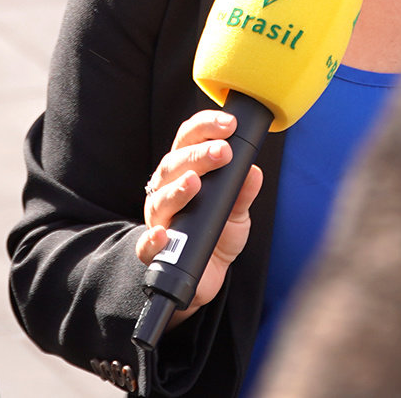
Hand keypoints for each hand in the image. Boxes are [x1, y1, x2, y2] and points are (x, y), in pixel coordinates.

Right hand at [131, 110, 262, 330]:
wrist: (208, 275)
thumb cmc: (217, 235)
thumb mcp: (237, 213)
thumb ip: (243, 193)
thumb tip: (254, 171)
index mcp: (184, 173)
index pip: (188, 141)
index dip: (205, 127)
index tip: (229, 124)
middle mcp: (166, 191)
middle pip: (174, 165)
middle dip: (198, 155)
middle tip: (222, 151)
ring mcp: (158, 220)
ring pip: (160, 199)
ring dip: (177, 189)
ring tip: (195, 182)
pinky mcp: (154, 251)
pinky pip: (146, 244)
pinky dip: (152, 238)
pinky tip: (164, 232)